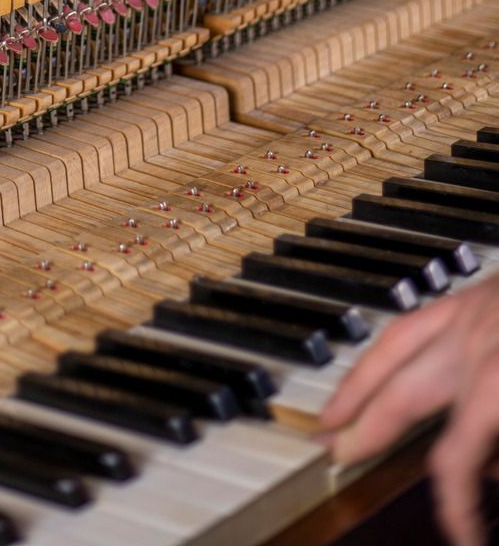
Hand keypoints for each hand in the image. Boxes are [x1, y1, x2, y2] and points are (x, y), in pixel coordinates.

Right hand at [319, 272, 498, 545]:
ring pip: (394, 349)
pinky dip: (389, 343)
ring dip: (357, 383)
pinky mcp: (476, 293)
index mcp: (498, 380)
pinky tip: (381, 354)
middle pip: (402, 396)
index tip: (464, 533)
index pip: (454, 458)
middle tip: (335, 458)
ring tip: (331, 410)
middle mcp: (473, 344)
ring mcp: (471, 312)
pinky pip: (415, 319)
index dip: (455, 505)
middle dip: (367, 432)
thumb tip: (490, 470)